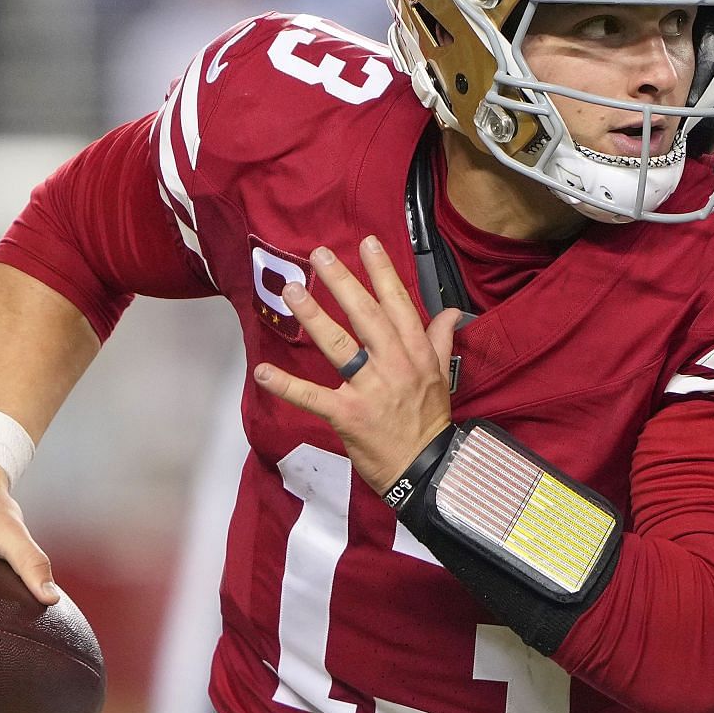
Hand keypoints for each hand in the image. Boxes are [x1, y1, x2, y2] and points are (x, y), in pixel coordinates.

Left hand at [253, 236, 462, 492]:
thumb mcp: (441, 376)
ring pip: (340, 346)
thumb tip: (451, 312)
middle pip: (366, 316)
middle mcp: (394, 365)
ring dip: (314, 317)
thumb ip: (440, 340)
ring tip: (293, 291)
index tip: (366, 244)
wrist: (426, 469)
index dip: (382, 273)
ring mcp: (370, 389)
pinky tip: (262, 371)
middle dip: (342, 283)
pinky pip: (312, 396)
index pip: (398, 304)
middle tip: (320, 256)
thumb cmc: (430, 421)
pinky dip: (285, 385)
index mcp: (415, 353)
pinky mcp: (347, 415)